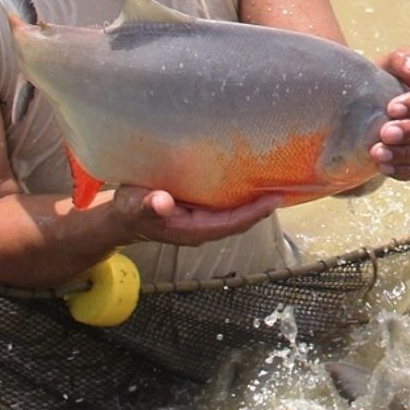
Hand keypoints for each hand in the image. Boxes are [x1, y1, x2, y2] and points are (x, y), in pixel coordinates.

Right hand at [104, 187, 284, 246]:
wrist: (123, 219)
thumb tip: (162, 202)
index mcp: (192, 230)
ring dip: (256, 201)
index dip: (255, 212)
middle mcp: (204, 229)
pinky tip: (253, 180)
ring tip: (277, 179)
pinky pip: (229, 207)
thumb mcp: (133, 205)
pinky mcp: (203, 214)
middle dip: (263, 206)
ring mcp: (205, 222)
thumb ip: (149, 205)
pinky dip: (243, 196)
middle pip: (242, 220)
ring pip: (237, 214)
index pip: (232, 223)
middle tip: (286, 183)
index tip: (276, 197)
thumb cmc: (129, 210)